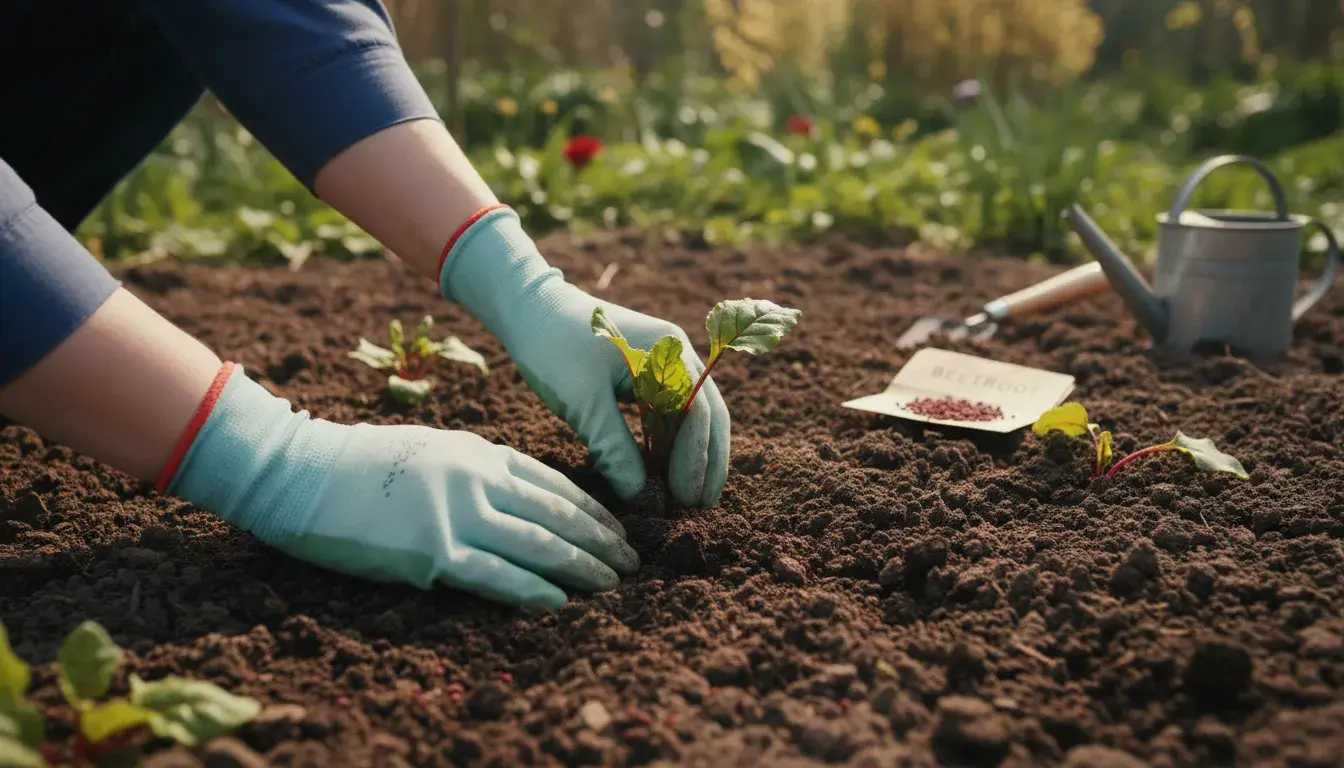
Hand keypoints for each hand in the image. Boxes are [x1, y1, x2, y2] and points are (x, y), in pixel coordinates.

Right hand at [165, 364, 637, 608]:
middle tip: (633, 565)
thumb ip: (475, 471)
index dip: (593, 510)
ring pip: (537, 544)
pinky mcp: (430, 552)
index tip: (620, 531)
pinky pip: (494, 575)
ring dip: (581, 567)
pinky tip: (558, 603)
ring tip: (612, 586)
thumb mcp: (431, 450)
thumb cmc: (360, 464)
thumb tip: (515, 496)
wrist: (300, 473)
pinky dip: (532, 590)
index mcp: (478, 452)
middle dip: (602, 541)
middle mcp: (476, 479)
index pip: (554, 483)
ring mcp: (454, 514)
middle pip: (557, 514)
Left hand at [439, 208, 730, 507]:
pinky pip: (673, 413)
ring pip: (695, 416)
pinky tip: (666, 474)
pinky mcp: (649, 374)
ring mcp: (666, 362)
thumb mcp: (581, 400)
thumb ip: (614, 447)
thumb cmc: (552, 347)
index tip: (685, 500)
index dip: (695, 461)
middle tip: (700, 509)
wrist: (529, 308)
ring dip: (695, 456)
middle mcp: (677, 355)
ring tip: (691, 499)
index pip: (697, 415)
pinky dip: (674, 445)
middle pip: (709, 415)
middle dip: (708, 463)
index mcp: (668, 353)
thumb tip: (640, 496)